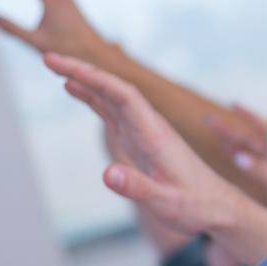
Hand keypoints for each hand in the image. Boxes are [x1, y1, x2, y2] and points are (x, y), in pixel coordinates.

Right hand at [45, 54, 266, 264]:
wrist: (218, 207)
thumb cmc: (195, 206)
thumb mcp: (165, 202)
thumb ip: (137, 187)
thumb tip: (106, 173)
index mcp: (155, 134)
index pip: (122, 95)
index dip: (93, 77)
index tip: (63, 67)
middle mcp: (150, 127)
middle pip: (114, 89)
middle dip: (82, 71)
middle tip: (48, 58)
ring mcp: (145, 132)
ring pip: (112, 98)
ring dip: (85, 80)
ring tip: (54, 66)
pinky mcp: (141, 141)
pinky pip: (114, 112)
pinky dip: (93, 98)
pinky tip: (76, 90)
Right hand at [204, 103, 266, 223]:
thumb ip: (262, 171)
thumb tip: (238, 156)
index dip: (251, 115)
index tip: (233, 105)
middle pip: (252, 136)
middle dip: (232, 126)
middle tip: (208, 119)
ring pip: (249, 146)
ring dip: (231, 137)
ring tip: (211, 128)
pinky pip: (250, 158)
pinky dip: (236, 151)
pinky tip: (223, 146)